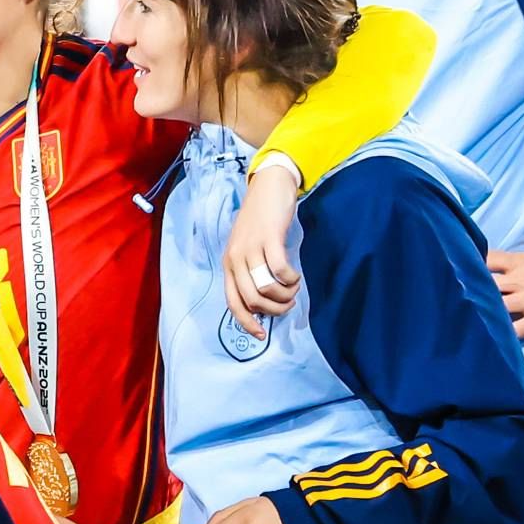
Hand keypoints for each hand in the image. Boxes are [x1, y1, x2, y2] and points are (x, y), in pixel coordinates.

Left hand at [221, 164, 301, 326]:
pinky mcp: (268, 238)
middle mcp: (235, 259)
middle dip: (274, 310)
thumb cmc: (261, 221)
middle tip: (289, 304)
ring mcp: (250, 248)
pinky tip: (295, 275)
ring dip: (285, 295)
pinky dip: (291, 279)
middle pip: (252, 300)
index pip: (232, 302)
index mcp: (228, 264)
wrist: (268, 188)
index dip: (246, 322)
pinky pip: (280, 269)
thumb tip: (264, 300)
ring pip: (266, 288)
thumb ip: (252, 271)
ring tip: (294, 288)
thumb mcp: (249, 248)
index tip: (261, 335)